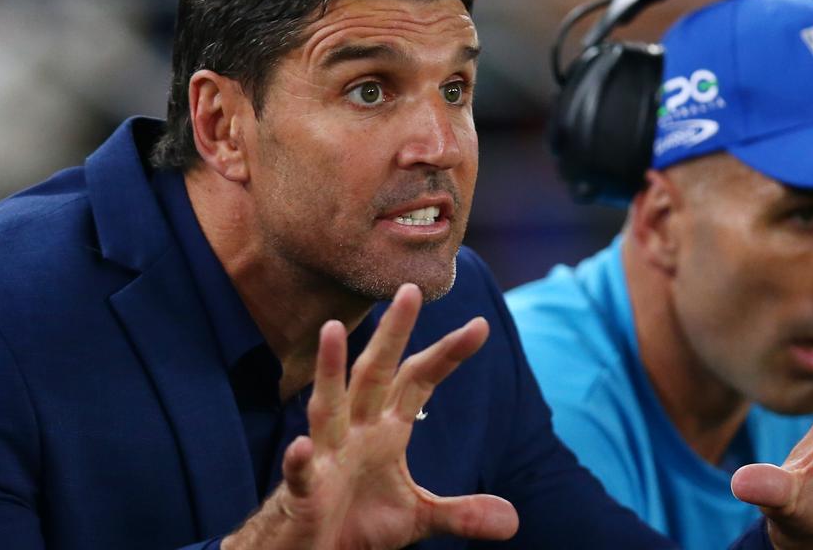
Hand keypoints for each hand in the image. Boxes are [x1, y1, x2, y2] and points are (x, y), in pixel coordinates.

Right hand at [223, 283, 517, 549]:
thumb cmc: (356, 524)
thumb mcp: (416, 518)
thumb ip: (462, 514)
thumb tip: (513, 520)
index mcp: (385, 430)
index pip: (418, 381)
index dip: (446, 354)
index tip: (480, 326)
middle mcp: (356, 432)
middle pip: (375, 374)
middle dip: (392, 334)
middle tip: (409, 290)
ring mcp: (327, 458)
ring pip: (328, 407)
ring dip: (330, 370)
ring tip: (333, 329)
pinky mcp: (303, 492)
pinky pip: (301, 473)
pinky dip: (299, 460)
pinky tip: (300, 446)